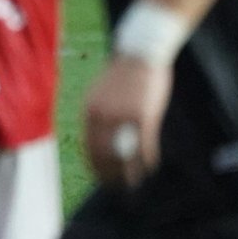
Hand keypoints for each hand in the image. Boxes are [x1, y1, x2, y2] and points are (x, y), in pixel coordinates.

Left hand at [83, 55, 172, 188]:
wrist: (140, 51)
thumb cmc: (123, 72)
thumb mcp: (101, 91)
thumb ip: (99, 112)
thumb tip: (98, 132)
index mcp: (90, 109)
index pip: (88, 145)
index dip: (93, 164)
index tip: (98, 176)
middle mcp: (102, 115)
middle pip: (103, 154)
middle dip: (108, 174)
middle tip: (114, 187)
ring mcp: (123, 116)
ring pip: (124, 154)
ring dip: (127, 172)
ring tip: (131, 183)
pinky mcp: (143, 116)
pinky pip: (144, 145)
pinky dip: (147, 160)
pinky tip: (150, 167)